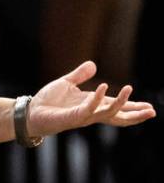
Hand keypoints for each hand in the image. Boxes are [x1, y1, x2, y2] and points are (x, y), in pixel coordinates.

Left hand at [28, 61, 155, 135]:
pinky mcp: (73, 117)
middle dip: (135, 114)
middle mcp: (90, 112)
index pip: (115, 106)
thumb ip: (79, 75)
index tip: (149, 107)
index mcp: (91, 105)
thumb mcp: (66, 83)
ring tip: (130, 90)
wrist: (30, 111)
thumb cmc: (47, 101)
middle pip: (118, 115)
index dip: (131, 106)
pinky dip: (97, 98)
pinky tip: (103, 87)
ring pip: (108, 113)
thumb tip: (94, 64)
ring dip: (120, 103)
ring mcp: (83, 116)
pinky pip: (89, 108)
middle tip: (152, 111)